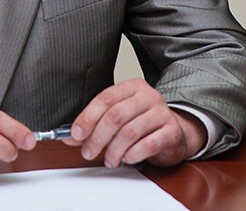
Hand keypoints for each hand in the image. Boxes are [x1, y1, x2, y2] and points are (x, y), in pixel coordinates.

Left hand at [66, 78, 207, 167]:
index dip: (88, 117)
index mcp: (132, 87)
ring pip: (130, 132)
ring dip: (114, 150)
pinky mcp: (171, 131)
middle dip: (98, 137)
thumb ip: (94, 125)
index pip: (105, 98)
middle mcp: (148, 96)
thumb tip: (69, 137)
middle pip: (115, 115)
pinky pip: (147, 144)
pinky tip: (127, 158)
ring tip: (109, 160)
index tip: (76, 134)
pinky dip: (132, 154)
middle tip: (89, 152)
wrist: (176, 132)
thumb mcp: (119, 118)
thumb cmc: (143, 123)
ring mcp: (162, 113)